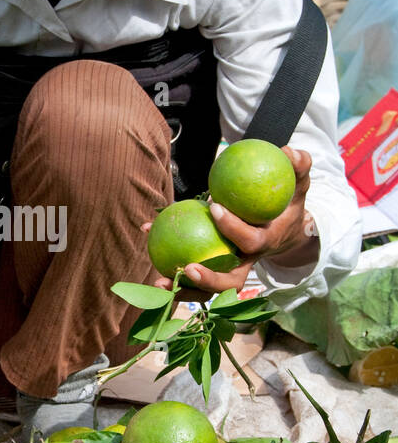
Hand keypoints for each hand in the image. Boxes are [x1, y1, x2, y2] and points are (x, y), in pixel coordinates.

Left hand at [145, 147, 318, 297]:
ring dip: (183, 290)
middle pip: (230, 282)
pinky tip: (143, 230)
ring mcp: (229, 270)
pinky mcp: (213, 268)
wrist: (284, 230)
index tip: (215, 208)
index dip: (234, 228)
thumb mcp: (298, 186)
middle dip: (209, 280)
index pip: (250, 241)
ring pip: (207, 290)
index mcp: (264, 242)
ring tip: (157, 282)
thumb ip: (298, 168)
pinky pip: (188, 269)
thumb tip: (289, 151)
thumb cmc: (287, 204)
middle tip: (188, 268)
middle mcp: (246, 262)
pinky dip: (165, 259)